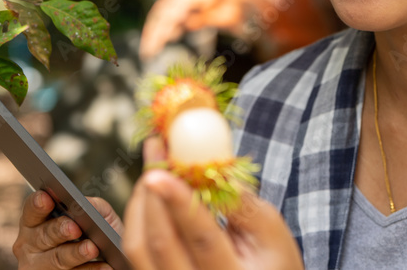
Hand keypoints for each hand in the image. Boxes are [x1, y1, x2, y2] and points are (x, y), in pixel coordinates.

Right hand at [12, 190, 123, 268]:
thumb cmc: (95, 231)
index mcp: (35, 223)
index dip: (38, 204)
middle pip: (43, 236)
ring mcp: (40, 266)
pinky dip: (91, 269)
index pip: (32, 211)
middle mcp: (31, 245)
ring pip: (58, 259)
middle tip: (75, 228)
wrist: (107, 258)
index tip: (47, 198)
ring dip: (75, 253)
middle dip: (59, 230)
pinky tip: (105, 266)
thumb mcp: (96, 215)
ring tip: (92, 248)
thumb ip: (91, 205)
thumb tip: (87, 205)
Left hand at [123, 170, 303, 269]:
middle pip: (160, 242)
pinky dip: (139, 215)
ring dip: (142, 200)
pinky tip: (152, 193)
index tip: (160, 171)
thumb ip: (244, 202)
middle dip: (152, 191)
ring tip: (156, 166)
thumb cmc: (271, 261)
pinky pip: (134, 248)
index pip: (201, 239)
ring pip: (137, 246)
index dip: (179, 203)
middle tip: (156, 148)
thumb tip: (209, 166)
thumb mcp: (272, 233)